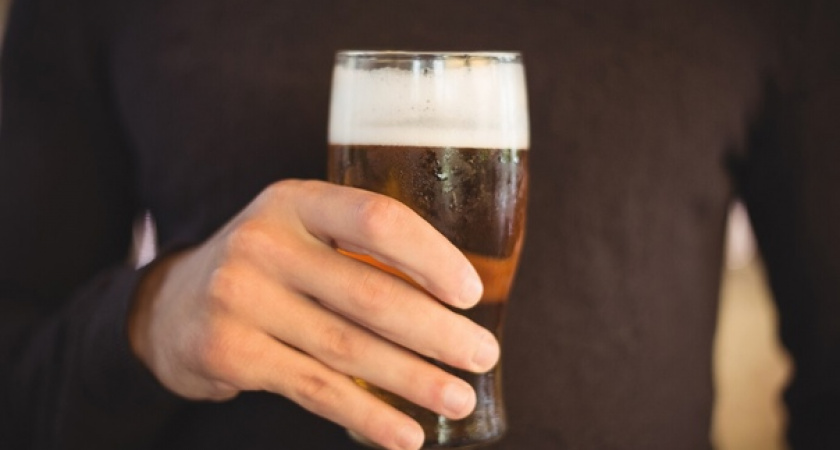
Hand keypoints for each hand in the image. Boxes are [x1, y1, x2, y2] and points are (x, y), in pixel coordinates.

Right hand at [128, 179, 497, 449]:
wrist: (173, 306)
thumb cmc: (265, 268)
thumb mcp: (300, 234)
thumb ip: (357, 252)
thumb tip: (452, 302)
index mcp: (295, 202)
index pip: (377, 220)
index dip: (432, 256)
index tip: (471, 292)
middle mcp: (263, 243)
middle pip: (370, 293)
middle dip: (437, 332)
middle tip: (483, 355)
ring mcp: (239, 298)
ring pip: (348, 349)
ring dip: (414, 380)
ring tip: (458, 398)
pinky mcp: (229, 352)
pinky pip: (316, 391)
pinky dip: (368, 417)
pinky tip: (406, 434)